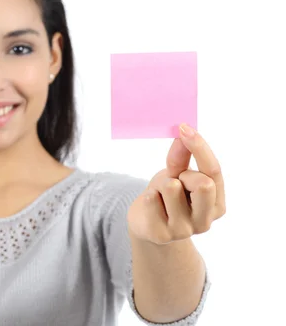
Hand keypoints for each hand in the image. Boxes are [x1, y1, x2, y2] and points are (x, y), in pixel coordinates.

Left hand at [127, 123, 225, 244]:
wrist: (145, 223)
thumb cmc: (166, 195)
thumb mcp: (176, 174)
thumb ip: (181, 158)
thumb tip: (184, 132)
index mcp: (217, 204)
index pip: (214, 171)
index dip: (200, 147)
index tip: (184, 127)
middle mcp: (205, 221)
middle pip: (204, 183)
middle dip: (184, 173)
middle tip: (173, 179)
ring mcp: (184, 231)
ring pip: (172, 188)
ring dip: (161, 185)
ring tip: (160, 195)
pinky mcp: (161, 235)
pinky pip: (151, 200)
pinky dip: (148, 196)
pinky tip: (150, 205)